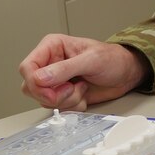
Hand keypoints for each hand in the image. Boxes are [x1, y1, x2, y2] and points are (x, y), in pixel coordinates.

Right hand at [18, 34, 146, 110]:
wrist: (126, 74)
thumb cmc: (113, 59)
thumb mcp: (90, 61)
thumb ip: (64, 69)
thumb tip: (39, 78)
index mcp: (51, 47)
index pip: (27, 67)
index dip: (35, 83)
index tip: (52, 90)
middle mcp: (50, 63)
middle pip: (31, 87)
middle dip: (53, 95)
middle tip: (72, 90)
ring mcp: (55, 80)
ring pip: (44, 100)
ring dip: (66, 101)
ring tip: (82, 88)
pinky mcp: (63, 94)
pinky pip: (57, 108)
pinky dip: (72, 106)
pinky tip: (84, 95)